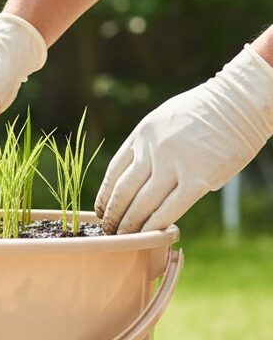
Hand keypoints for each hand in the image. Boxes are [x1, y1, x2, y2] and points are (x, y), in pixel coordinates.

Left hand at [96, 45, 272, 233]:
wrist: (238, 102)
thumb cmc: (204, 111)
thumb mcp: (163, 119)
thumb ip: (149, 145)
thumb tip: (141, 175)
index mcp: (142, 134)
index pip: (114, 171)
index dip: (105, 195)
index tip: (101, 210)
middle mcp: (152, 149)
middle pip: (124, 190)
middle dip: (114, 214)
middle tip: (109, 230)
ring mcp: (174, 164)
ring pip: (143, 203)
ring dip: (131, 224)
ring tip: (124, 237)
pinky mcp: (198, 179)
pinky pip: (170, 208)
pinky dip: (155, 225)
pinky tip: (148, 235)